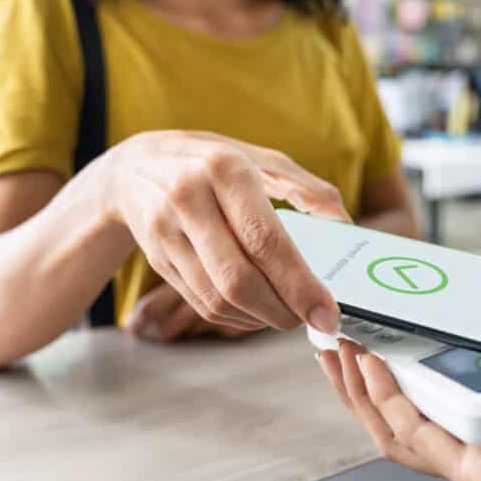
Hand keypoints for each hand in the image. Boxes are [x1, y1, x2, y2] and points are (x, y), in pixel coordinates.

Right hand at [104, 130, 346, 335]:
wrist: (134, 167)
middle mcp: (190, 199)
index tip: (327, 312)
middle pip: (238, 278)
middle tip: (310, 320)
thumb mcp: (262, 159)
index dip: (299, 284)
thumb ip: (308, 190)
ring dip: (260, 319)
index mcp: (225, 169)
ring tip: (287, 315)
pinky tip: (257, 312)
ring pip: (218, 298)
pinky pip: (201, 303)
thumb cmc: (213, 162)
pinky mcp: (157, 260)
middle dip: (282, 310)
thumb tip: (345, 227)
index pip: (265, 240)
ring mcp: (167, 232)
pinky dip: (236, 318)